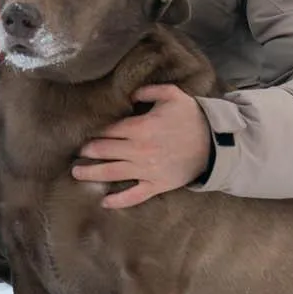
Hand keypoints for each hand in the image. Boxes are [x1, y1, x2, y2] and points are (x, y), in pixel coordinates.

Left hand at [71, 84, 212, 208]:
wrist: (216, 145)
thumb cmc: (192, 118)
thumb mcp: (172, 95)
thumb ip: (148, 91)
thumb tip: (129, 95)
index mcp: (140, 128)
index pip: (109, 131)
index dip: (95, 133)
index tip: (85, 134)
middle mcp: (139, 150)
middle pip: (105, 151)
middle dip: (88, 152)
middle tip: (77, 152)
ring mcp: (147, 170)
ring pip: (112, 173)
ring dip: (91, 173)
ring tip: (77, 173)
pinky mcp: (157, 185)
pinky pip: (134, 196)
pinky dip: (118, 201)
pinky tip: (104, 202)